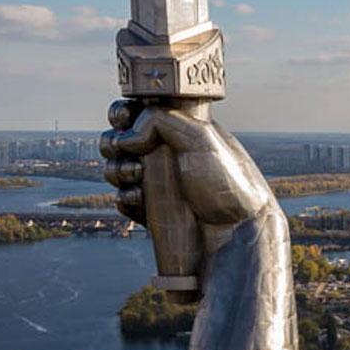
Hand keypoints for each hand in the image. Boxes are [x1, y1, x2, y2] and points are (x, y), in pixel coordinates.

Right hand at [101, 100, 276, 244]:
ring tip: (137, 174)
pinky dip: (124, 197)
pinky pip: (122, 200)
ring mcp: (156, 185)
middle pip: (118, 140)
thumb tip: (128, 138)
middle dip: (112, 142)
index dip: (124, 113)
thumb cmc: (228, 184)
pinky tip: (140, 198)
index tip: (124, 118)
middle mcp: (165, 156)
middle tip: (124, 147)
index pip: (140, 113)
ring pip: (115, 170)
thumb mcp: (200, 137)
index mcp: (179, 131)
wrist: (237, 235)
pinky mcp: (151, 213)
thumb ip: (161, 121)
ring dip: (116, 169)